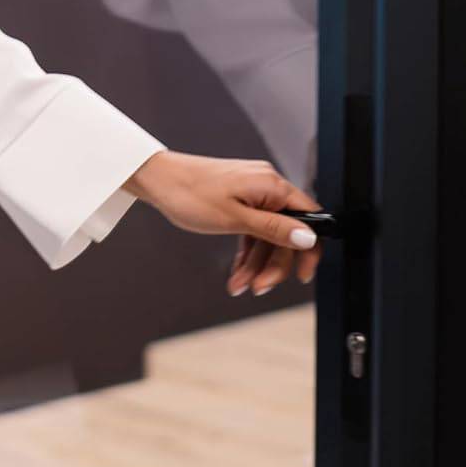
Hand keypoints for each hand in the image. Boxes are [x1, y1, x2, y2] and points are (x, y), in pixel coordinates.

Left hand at [123, 150, 323, 295]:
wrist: (155, 179)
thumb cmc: (188, 193)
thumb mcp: (234, 219)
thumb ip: (274, 229)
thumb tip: (309, 237)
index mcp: (271, 185)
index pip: (309, 219)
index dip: (309, 250)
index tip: (301, 275)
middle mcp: (265, 185)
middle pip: (286, 233)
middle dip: (272, 265)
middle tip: (258, 287)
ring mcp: (251, 192)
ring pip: (266, 235)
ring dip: (256, 264)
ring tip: (239, 284)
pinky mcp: (237, 198)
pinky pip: (251, 229)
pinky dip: (245, 251)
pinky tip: (236, 271)